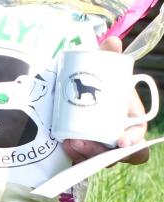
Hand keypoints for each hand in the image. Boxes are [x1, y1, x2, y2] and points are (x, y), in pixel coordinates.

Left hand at [62, 36, 149, 166]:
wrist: (73, 88)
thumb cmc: (96, 81)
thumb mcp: (102, 68)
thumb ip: (108, 55)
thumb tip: (112, 42)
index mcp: (129, 121)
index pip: (138, 141)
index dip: (134, 143)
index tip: (120, 142)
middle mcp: (116, 137)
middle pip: (114, 156)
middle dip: (98, 153)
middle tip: (80, 142)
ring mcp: (99, 144)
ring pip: (95, 159)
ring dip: (82, 154)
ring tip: (67, 142)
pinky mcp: (83, 148)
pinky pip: (81, 158)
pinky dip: (73, 154)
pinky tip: (63, 144)